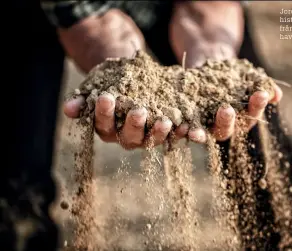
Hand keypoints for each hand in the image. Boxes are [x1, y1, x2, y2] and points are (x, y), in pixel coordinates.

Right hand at [62, 9, 183, 148]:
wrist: (132, 78)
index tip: (106, 97)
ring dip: (159, 132)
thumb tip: (68, 109)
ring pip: (152, 140)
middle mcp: (126, 137)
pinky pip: (173, 135)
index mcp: (107, 128)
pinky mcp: (164, 133)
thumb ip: (85, 97)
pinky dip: (181, 132)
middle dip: (134, 124)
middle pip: (129, 137)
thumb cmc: (111, 82)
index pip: (103, 124)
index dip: (103, 113)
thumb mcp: (98, 85)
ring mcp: (147, 137)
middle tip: (139, 110)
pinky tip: (187, 125)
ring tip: (166, 121)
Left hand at [168, 1, 282, 142]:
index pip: (250, 116)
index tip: (259, 94)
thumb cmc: (234, 72)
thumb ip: (261, 85)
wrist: (210, 63)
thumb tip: (276, 95)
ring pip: (202, 133)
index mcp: (242, 119)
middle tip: (227, 109)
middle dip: (226, 121)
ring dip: (199, 134)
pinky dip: (180, 127)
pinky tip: (178, 125)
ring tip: (195, 133)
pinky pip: (182, 126)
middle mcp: (223, 127)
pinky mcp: (186, 120)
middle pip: (225, 130)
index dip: (256, 106)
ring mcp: (203, 125)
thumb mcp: (247, 75)